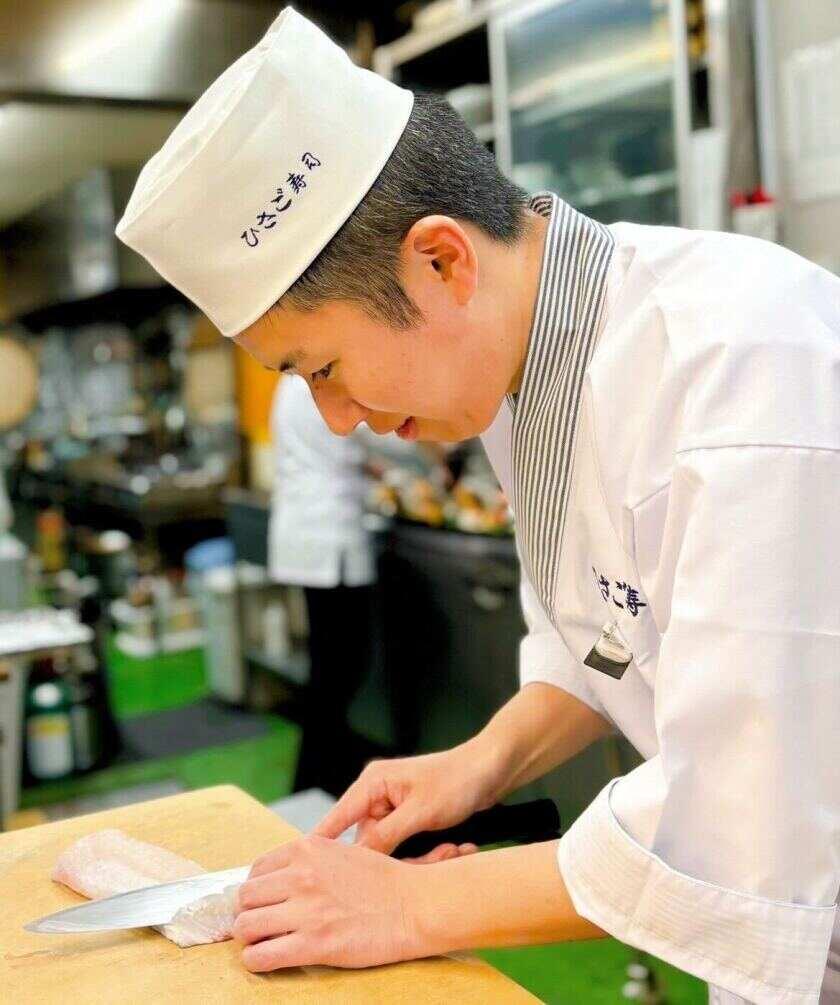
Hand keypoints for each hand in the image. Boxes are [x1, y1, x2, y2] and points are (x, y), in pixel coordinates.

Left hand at [234, 835, 423, 970]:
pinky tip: (266, 959)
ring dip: (250, 937)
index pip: (256, 870)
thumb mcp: (341, 853)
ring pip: (245, 925)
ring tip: (264, 941)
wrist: (414, 905)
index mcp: (307, 849)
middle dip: (250, 911)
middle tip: (262, 923)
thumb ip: (308, 861)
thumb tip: (277, 879)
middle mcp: (301, 876)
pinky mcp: (314, 944)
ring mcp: (306, 910)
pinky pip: (260, 956)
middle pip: (245, 897)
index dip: (258, 889)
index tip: (264, 902)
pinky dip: (256, 961)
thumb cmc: (383, 881)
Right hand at [314, 739, 504, 861]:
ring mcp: (395, 810)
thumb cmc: (458, 780)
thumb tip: (356, 859)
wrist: (492, 770)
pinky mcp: (411, 821)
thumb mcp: (421, 811)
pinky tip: (453, 846)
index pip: (337, 818)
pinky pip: (409, 848)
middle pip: (368, 843)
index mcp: (373, 783)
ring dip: (421, 857)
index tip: (308, 871)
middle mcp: (379, 796)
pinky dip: (430, 852)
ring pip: (392, 851)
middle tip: (433, 856)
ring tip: (450, 849)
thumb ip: (386, 836)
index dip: (323, 844)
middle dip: (399, 857)